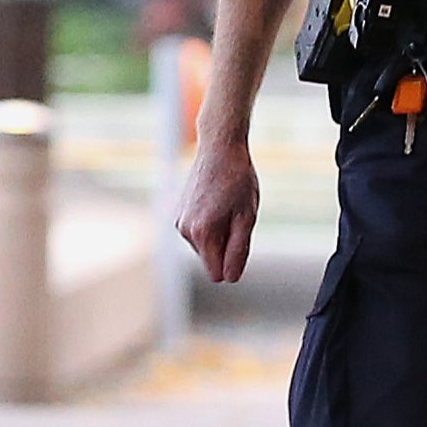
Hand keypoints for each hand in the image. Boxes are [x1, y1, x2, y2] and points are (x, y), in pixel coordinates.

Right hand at [175, 128, 261, 285]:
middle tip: (237, 216)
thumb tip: (230, 278)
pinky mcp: (178, 212)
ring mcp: (179, 221)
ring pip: (204, 246)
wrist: (219, 148)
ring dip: (218, 234)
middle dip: (225, 246)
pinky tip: (217, 200)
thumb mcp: (247, 217)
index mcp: (202, 233)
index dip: (233, 263)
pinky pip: (198, 233)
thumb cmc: (237, 180)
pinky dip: (209, 224)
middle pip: (211, 260)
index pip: (217, 274)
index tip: (242, 240)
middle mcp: (184, 230)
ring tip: (227, 206)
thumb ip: (238, 251)